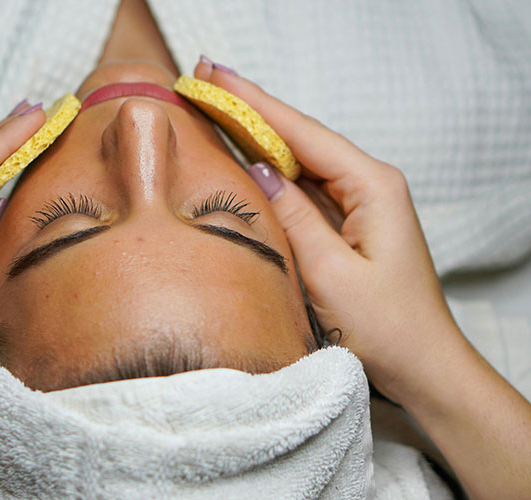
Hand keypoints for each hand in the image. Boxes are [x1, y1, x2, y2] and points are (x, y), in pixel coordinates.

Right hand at [193, 61, 459, 402]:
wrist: (423, 366)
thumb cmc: (386, 327)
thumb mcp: (329, 272)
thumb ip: (293, 216)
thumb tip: (258, 170)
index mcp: (373, 186)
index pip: (303, 134)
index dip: (255, 104)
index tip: (216, 79)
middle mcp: (370, 185)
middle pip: (302, 139)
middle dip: (253, 111)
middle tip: (207, 82)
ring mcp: (360, 204)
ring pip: (302, 162)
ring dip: (260, 138)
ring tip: (218, 110)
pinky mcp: (349, 224)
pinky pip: (306, 190)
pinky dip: (274, 173)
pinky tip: (248, 159)